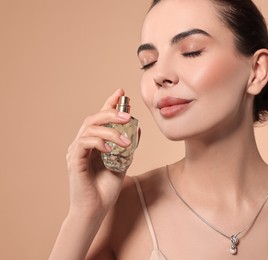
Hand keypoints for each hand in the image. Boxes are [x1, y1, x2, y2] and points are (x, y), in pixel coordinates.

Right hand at [66, 89, 133, 218]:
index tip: (121, 92)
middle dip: (111, 112)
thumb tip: (138, 129)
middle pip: (93, 119)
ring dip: (110, 131)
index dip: (109, 103)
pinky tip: (110, 149)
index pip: (100, 118)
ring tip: (126, 141)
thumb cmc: (106, 189)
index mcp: (94, 143)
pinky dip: (98, 142)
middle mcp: (83, 144)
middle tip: (127, 114)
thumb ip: (127, 147)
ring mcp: (76, 152)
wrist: (95, 210)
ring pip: (89, 129)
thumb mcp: (122, 163)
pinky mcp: (73, 161)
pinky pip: (83, 144)